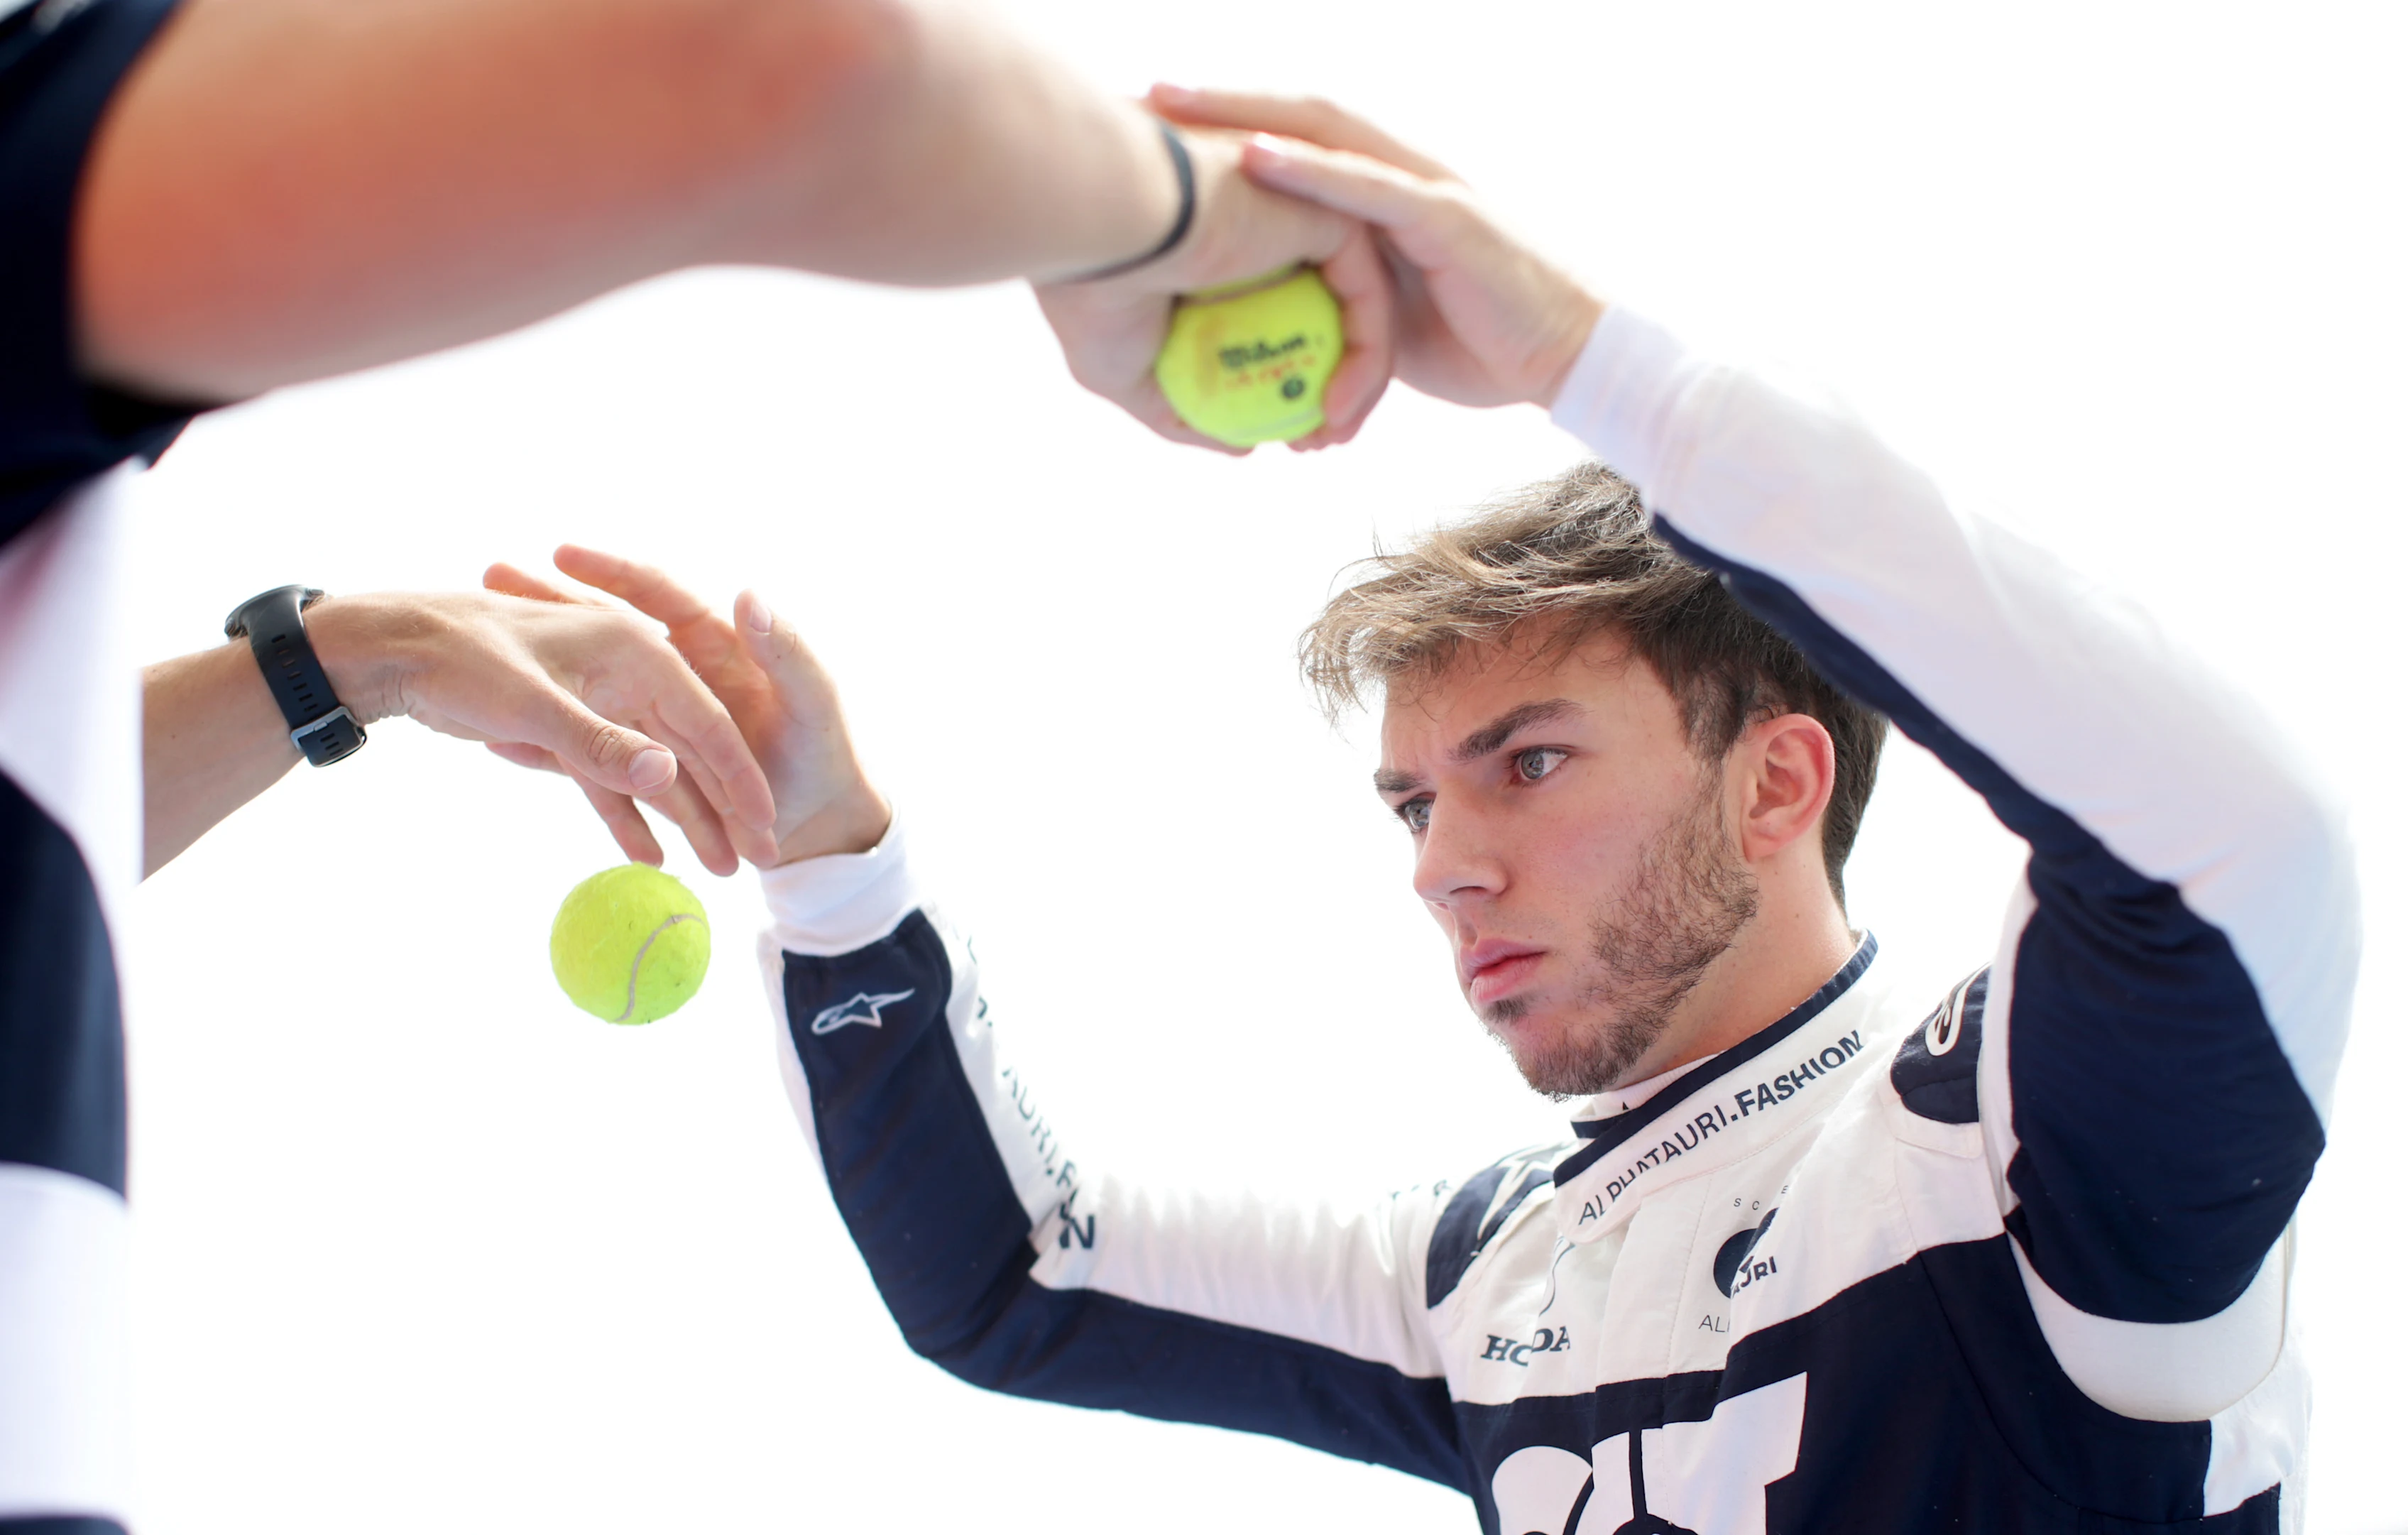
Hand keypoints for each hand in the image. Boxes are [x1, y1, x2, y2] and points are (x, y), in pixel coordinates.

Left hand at [308, 590, 778, 870]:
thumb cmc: (460, 661)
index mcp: (637, 652)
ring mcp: (600, 701)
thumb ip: (600, 745)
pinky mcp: (568, 727)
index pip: (708, 724)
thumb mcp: (531, 705)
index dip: (740, 779)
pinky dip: (625, 816)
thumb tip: (668, 779)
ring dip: (680, 820)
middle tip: (753, 863)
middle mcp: (630, 674)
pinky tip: (648, 856)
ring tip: (712, 871)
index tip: (768, 826)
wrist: (391, 648)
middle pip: (690, 751)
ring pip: (652, 769)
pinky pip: (608, 779)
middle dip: (722, 808)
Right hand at [485, 548, 889, 870]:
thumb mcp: (813, 701)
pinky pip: (582, 746)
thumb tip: (749, 597)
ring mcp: (651, 715)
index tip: (563, 549)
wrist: (817, 823)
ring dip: (533, 661)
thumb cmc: (823, 754)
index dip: (613, 568)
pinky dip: (541, 739)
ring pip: (582, 682)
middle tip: (492, 570)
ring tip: (476, 632)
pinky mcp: (639, 759)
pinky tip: (488, 731)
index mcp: (717, 642)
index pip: (658, 591)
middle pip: (604, 625)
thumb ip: (786, 654)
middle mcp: (675, 671)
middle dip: (551, 599)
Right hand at [1033, 126, 1397, 451]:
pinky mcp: (1335, 209)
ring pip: (1354, 311)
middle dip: (1331, 390)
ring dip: (1359, 384)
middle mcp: (1268, 226)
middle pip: (1324, 318)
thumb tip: (1239, 445)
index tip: (1283, 442)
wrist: (1104, 223)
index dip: (1285, 389)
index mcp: (1222, 251)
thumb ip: (1180, 409)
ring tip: (1329, 440)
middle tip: (1316, 446)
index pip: (1276, 324)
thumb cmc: (1093, 290)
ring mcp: (1305, 212)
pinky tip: (1336, 409)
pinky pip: (1369, 297)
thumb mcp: (1121, 370)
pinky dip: (1366, 357)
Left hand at [1146, 88, 1604, 410]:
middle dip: (1220, 102)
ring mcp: (1424, 189)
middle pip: (1299, 116)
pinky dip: (1306, 169)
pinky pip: (1366, 186)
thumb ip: (1341, 304)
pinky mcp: (1445, 219)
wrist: (1567, 363)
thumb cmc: (1482, 346)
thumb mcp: (1389, 323)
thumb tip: (1283, 334)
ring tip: (1177, 106)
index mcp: (1383, 196)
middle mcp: (1400, 175)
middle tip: (1145, 95)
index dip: (1231, 125)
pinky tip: (1252, 156)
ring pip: (1325, 133)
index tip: (1160, 126)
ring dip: (1246, 115)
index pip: (1298, 141)